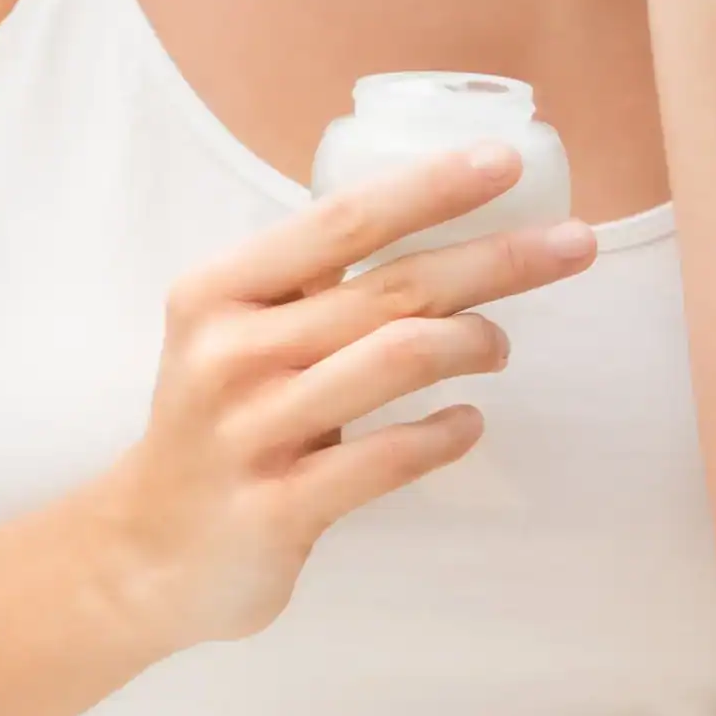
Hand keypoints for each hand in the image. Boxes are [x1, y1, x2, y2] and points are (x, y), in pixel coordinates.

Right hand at [77, 146, 596, 651]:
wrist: (141, 554)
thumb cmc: (219, 415)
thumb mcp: (239, 328)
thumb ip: (315, 281)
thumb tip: (440, 216)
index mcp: (221, 290)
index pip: (345, 219)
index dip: (431, 186)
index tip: (505, 161)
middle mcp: (232, 352)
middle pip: (393, 286)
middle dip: (498, 258)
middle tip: (574, 245)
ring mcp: (253, 432)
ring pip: (400, 357)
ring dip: (475, 341)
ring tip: (500, 345)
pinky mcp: (277, 509)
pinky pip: (389, 457)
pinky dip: (445, 432)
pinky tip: (469, 423)